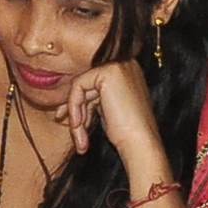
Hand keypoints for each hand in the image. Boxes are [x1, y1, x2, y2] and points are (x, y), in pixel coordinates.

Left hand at [58, 57, 168, 176]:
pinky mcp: (107, 72)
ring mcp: (117, 66)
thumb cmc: (127, 133)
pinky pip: (78, 87)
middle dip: (75, 110)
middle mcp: (125, 64)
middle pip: (87, 85)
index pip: (95, 83)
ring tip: (79, 139)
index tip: (74, 124)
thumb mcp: (108, 109)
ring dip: (76, 115)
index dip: (81, 104)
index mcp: (128, 71)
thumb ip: (94, 98)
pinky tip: (78, 127)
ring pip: (80, 88)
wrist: (140, 143)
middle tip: (73, 130)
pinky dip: (74, 109)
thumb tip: (67, 98)